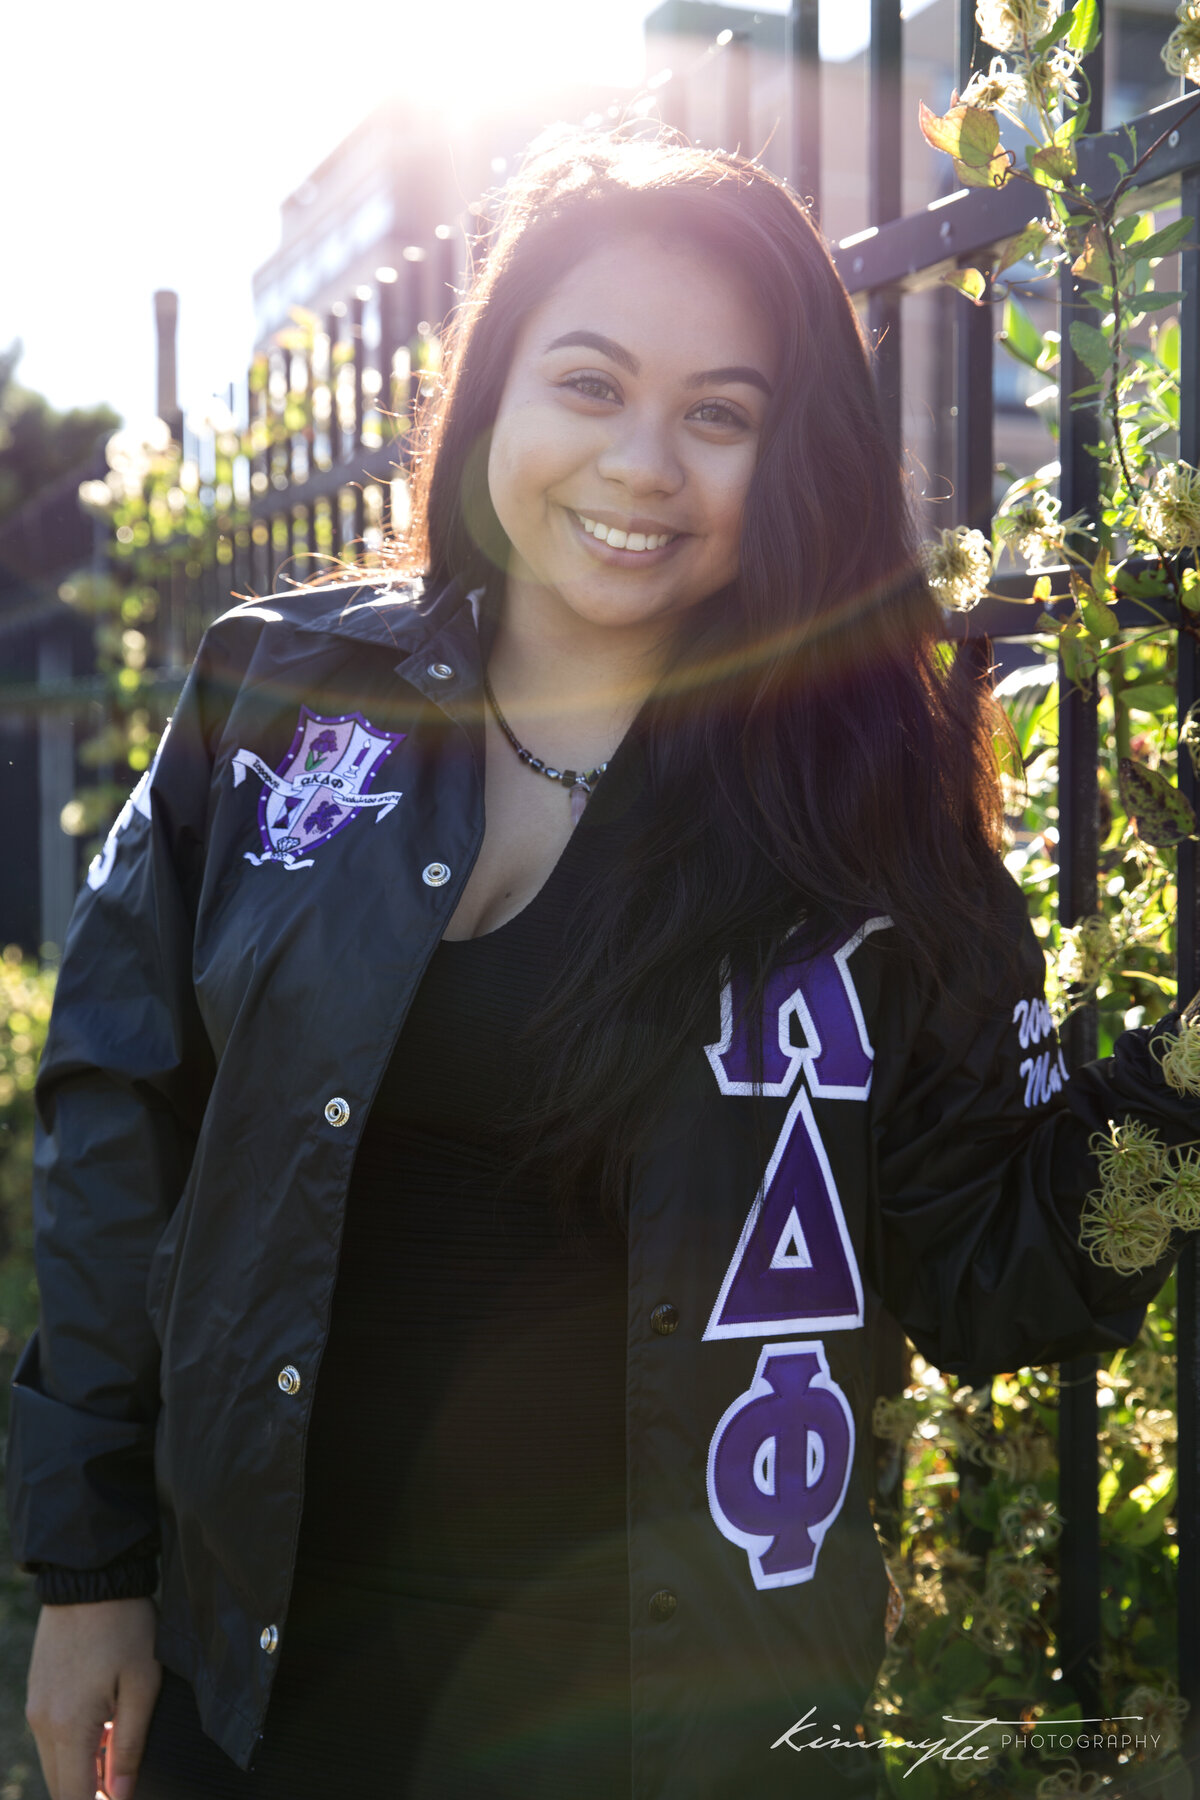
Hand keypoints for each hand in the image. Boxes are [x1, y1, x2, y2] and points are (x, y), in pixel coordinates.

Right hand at [26, 1598, 160, 1799]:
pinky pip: (50, 1738)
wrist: (89, 1578)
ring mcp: (35, 1708)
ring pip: (54, 1763)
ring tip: (115, 1755)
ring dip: (81, 1770)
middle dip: (88, 1794)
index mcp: (69, 1727)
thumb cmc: (125, 1626)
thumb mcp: (143, 1683)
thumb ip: (129, 1744)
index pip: (75, 1796)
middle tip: (120, 1784)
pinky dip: (72, 1748)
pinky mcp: (36, 1693)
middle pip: (60, 1786)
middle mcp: (43, 1723)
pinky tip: (101, 1730)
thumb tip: (121, 1794)